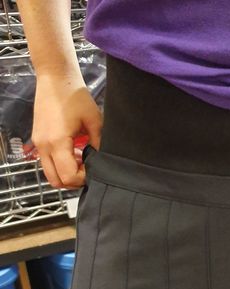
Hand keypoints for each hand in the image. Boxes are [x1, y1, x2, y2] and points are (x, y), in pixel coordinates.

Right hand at [32, 73, 101, 188]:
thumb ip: (99, 143)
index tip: (95, 170)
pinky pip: (47, 162)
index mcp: (57, 142)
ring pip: (50, 173)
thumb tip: (102, 160)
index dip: (83, 179)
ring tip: (83, 160)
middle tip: (89, 170)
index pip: (68, 176)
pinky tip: (75, 153)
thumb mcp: (95, 121)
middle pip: (56, 180)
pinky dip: (60, 164)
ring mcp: (38, 144)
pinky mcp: (38, 140)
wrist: (56, 78)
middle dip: (74, 180)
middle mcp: (43, 146)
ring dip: (66, 172)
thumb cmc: (75, 96)